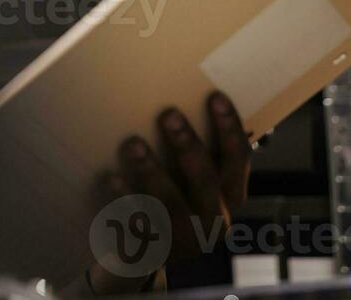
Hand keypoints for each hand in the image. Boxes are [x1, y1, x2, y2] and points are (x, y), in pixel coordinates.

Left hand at [87, 91, 251, 293]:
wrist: (143, 254)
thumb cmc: (172, 200)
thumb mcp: (193, 181)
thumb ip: (196, 152)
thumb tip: (179, 96)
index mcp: (230, 197)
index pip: (238, 159)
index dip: (229, 128)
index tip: (215, 97)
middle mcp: (214, 220)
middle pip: (206, 181)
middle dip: (188, 146)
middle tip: (168, 114)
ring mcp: (184, 239)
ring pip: (171, 203)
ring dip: (153, 171)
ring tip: (133, 143)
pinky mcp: (153, 249)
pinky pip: (138, 222)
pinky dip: (125, 198)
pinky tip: (112, 176)